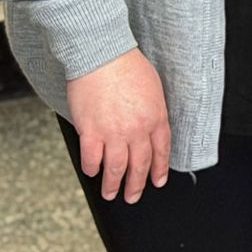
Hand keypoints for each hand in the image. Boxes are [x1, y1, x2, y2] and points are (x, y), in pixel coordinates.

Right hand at [64, 48, 169, 202]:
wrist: (101, 55)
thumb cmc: (127, 65)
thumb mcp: (154, 88)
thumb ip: (153, 111)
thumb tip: (150, 126)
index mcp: (156, 117)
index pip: (161, 151)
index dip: (159, 169)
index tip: (157, 181)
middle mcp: (137, 129)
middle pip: (140, 164)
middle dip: (137, 184)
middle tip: (133, 196)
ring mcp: (113, 132)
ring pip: (116, 168)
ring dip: (114, 184)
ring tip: (111, 194)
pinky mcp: (90, 131)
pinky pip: (92, 158)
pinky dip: (92, 168)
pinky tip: (92, 172)